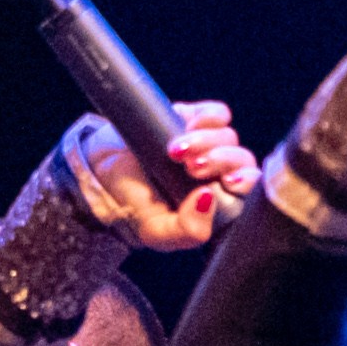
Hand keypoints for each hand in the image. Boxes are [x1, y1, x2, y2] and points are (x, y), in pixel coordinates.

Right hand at [58, 101, 257, 252]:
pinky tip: (186, 126)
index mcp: (215, 203)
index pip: (249, 190)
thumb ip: (188, 230)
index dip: (245, 181)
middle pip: (241, 159)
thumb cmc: (129, 207)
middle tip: (191, 168)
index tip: (229, 181)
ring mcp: (206, 145)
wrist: (97, 173)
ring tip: (174, 151)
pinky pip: (217, 114)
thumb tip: (209, 198)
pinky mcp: (192, 119)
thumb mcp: (156, 231)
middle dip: (221, 160)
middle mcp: (216, 174)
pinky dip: (208, 118)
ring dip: (206, 141)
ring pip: (228, 136)